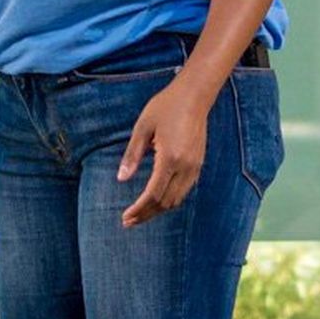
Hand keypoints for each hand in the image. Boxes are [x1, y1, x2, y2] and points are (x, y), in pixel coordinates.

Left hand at [117, 78, 210, 226]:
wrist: (194, 96)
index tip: (125, 217)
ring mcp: (195, 167)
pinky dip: (169, 200)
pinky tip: (156, 201)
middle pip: (165, 202)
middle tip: (128, 222)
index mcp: (170, 158)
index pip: (153, 194)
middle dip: (146, 214)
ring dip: (158, 210)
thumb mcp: (142, 128)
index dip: (138, 209)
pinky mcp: (198, 164)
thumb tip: (121, 179)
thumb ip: (132, 155)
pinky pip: (184, 191)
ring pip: (176, 200)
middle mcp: (185, 167)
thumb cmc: (165, 107)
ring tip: (140, 215)